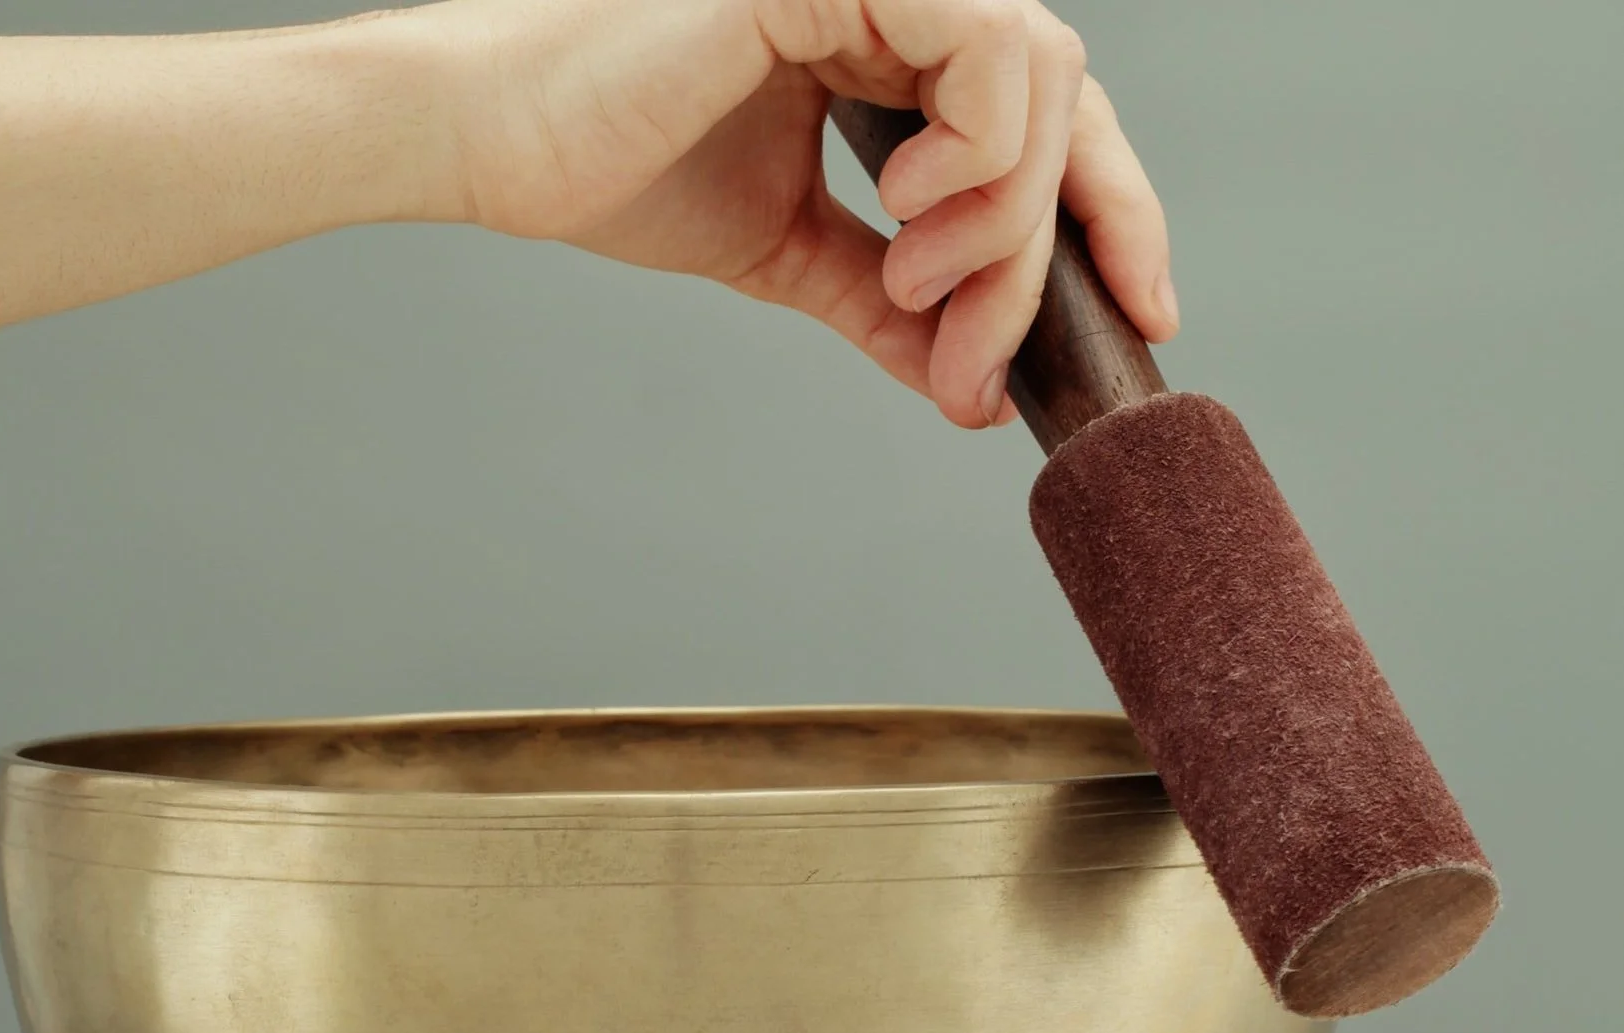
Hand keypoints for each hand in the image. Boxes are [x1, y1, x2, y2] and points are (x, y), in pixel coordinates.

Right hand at [396, 0, 1178, 428]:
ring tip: (919, 285)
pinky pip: (985, 43)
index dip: (1111, 212)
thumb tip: (975, 383)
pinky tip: (905, 209)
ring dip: (1006, 214)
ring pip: (1040, 78)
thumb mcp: (791, 254)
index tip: (1139, 313)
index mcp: (891, 47)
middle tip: (981, 357)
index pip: (1047, 119)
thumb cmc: (618, 170)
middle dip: (1050, 250)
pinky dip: (977, 146)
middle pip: (1065, 105)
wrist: (498, 143)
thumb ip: (891, 302)